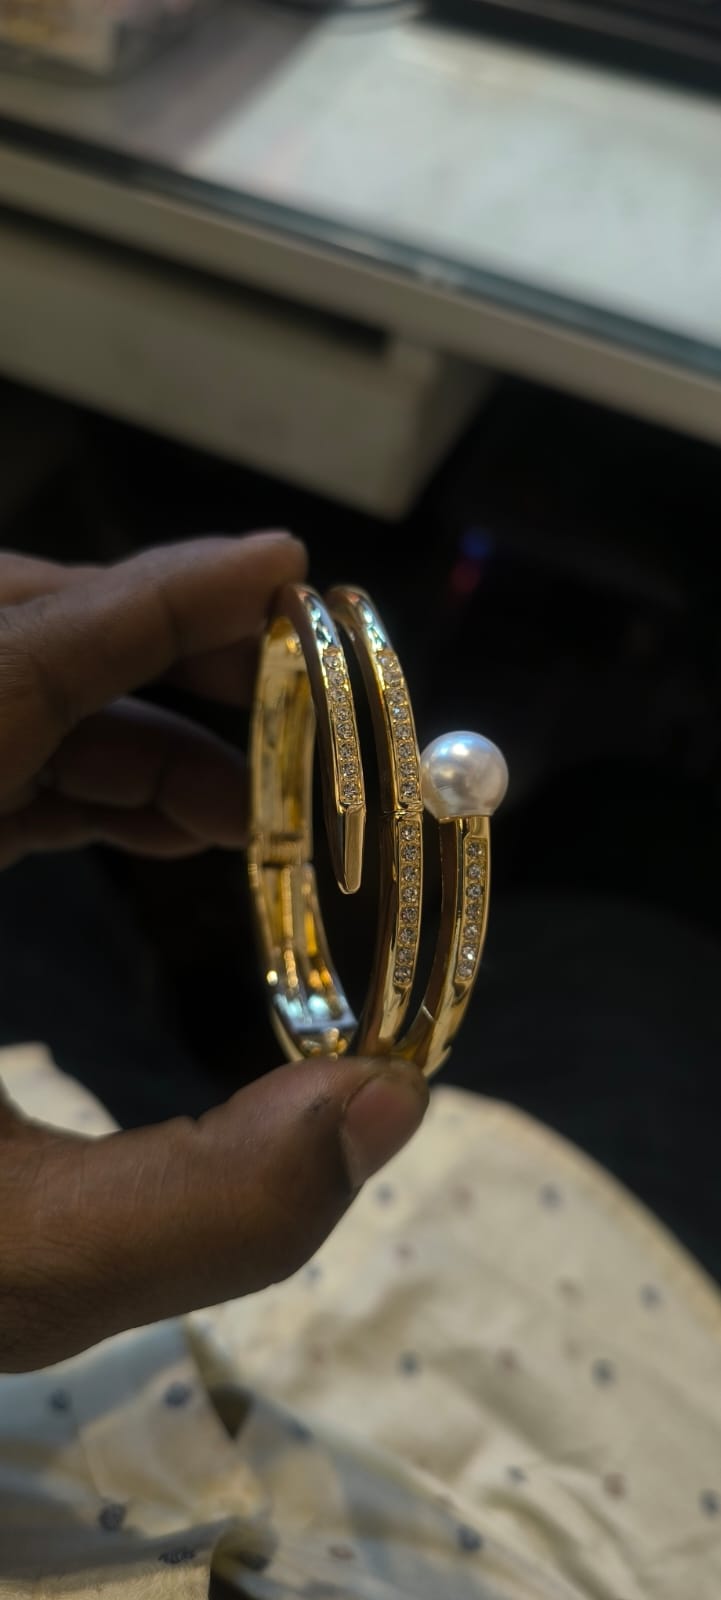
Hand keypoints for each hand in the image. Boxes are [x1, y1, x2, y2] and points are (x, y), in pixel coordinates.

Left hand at [0, 533, 428, 1370]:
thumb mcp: (19, 1262)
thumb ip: (212, 1204)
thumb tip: (391, 1103)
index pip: (12, 664)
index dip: (154, 603)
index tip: (282, 567)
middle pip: (0, 643)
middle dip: (159, 647)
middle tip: (296, 693)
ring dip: (137, 728)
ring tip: (260, 811)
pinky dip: (83, 774)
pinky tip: (175, 828)